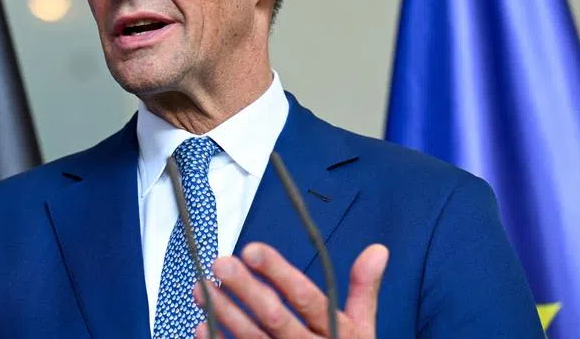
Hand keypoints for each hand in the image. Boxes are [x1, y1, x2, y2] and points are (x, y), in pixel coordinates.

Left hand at [191, 242, 388, 337]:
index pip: (306, 298)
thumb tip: (377, 249)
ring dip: (225, 313)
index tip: (252, 250)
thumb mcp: (363, 329)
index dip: (279, 273)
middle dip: (246, 289)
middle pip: (275, 318)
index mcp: (336, 333)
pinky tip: (202, 326)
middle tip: (221, 263)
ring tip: (202, 288)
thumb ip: (363, 289)